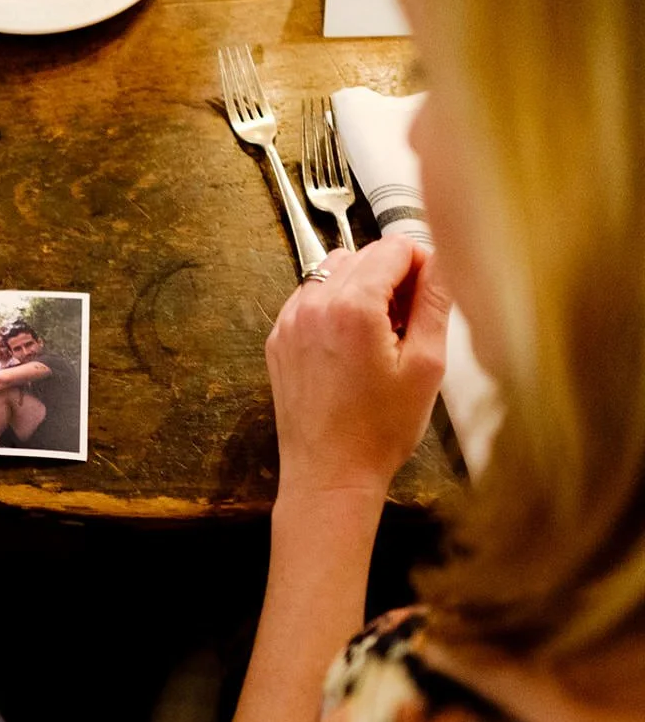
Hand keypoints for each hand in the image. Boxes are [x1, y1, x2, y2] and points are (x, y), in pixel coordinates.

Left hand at [266, 237, 450, 498]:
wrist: (329, 474)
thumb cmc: (380, 429)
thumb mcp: (426, 365)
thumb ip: (435, 303)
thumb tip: (443, 259)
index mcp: (352, 306)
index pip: (393, 247)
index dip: (421, 262)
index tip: (432, 293)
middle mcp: (313, 305)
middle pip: (362, 254)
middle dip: (392, 275)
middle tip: (411, 318)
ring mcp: (289, 321)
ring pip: (333, 272)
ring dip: (362, 287)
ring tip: (383, 331)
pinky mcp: (278, 340)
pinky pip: (309, 299)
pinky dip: (334, 306)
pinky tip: (353, 344)